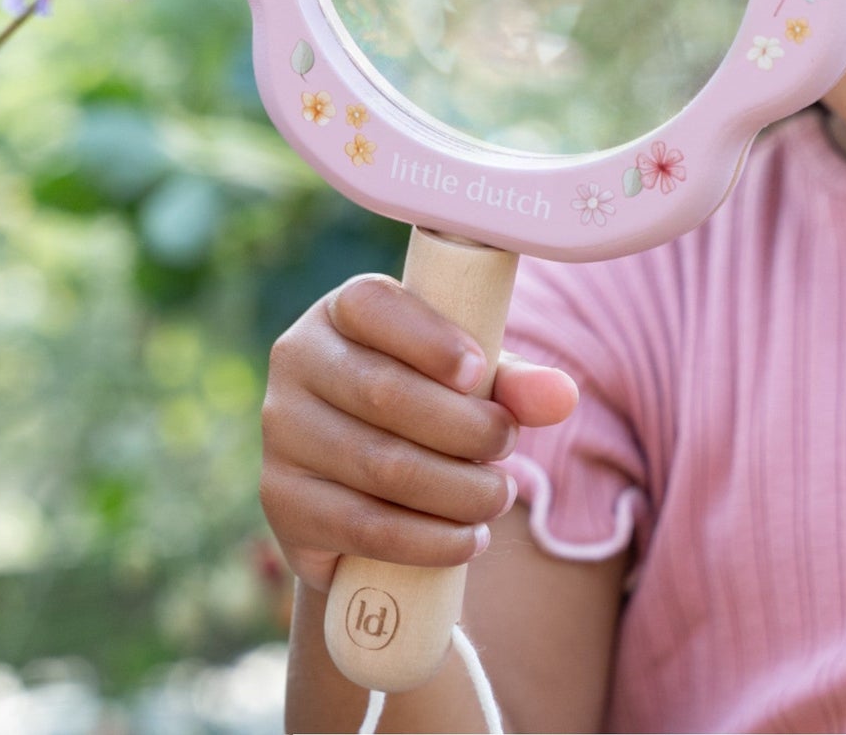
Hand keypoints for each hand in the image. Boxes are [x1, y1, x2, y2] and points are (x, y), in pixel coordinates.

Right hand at [261, 272, 578, 591]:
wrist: (357, 489)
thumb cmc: (424, 407)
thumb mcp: (467, 383)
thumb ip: (513, 382)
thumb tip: (563, 396)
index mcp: (341, 311)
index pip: (374, 306)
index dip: (428, 339)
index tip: (479, 373)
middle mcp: (297, 361)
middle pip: (384, 393)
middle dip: (463, 426)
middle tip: (507, 445)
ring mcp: (282, 432)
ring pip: (380, 465)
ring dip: (457, 488)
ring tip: (499, 496)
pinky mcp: (282, 500)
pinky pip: (364, 526)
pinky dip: (429, 539)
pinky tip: (470, 538)